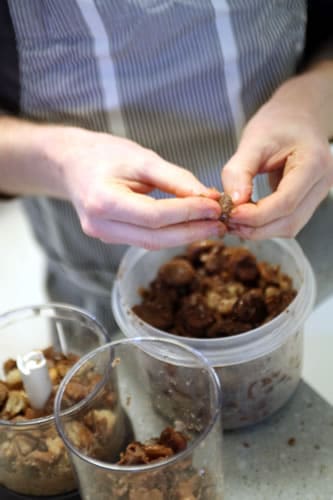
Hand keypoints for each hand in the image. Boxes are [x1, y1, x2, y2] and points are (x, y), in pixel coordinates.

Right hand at [49, 127, 223, 247]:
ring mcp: (104, 236)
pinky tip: (191, 226)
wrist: (72, 164)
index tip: (215, 207)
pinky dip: (170, 234)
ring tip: (212, 226)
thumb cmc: (104, 154)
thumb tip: (207, 197)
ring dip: (184, 236)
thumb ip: (175, 179)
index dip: (187, 213)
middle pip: (154, 237)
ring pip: (152, 243)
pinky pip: (146, 240)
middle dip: (191, 231)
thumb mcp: (141, 158)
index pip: (153, 215)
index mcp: (102, 201)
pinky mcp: (111, 238)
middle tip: (220, 224)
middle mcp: (100, 226)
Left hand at [222, 101, 332, 238]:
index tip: (231, 214)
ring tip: (235, 221)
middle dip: (256, 227)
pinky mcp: (308, 200)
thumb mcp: (253, 140)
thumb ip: (240, 171)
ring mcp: (318, 194)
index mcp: (313, 163)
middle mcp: (322, 183)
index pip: (286, 202)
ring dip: (260, 230)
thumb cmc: (278, 122)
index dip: (256, 215)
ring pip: (289, 227)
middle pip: (289, 221)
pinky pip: (288, 221)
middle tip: (229, 222)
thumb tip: (233, 202)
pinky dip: (265, 225)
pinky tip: (246, 217)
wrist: (296, 115)